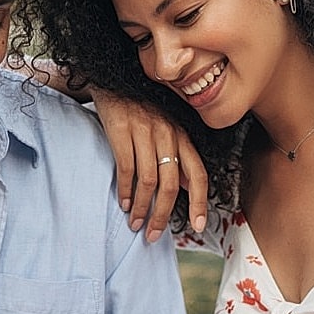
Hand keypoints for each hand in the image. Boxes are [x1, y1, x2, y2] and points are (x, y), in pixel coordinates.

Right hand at [89, 88, 207, 242]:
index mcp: (181, 136)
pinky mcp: (121, 129)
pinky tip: (123, 203)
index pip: (198, 174)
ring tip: (135, 223)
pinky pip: (126, 168)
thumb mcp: (166, 130)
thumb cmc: (141, 110)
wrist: (113, 79)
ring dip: (142, 207)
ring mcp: (145, 131)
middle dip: (163, 215)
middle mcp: (167, 134)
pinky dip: (125, 190)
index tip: (197, 226)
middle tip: (153, 234)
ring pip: (149, 180)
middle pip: (171, 184)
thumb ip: (177, 157)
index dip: (199, 202)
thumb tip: (188, 187)